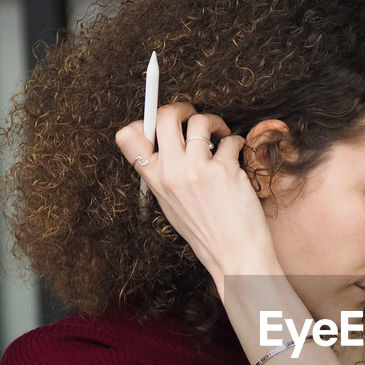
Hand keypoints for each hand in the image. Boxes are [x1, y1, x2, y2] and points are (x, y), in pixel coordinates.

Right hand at [115, 103, 278, 292]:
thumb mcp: (171, 205)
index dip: (143, 120)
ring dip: (214, 122)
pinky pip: (230, 140)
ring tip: (221, 135)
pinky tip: (237, 155)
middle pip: (164, 116)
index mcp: (154, 180)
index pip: (128, 137)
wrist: (234, 256)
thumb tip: (164, 142)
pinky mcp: (224, 171)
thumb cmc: (206, 232)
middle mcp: (171, 172)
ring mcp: (197, 170)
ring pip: (200, 121)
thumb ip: (164, 174)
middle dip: (182, 108)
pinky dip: (236, 142)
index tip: (160, 121)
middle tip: (194, 116)